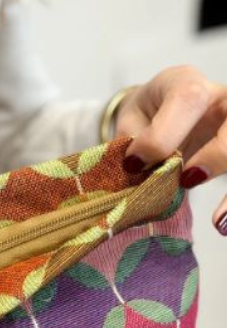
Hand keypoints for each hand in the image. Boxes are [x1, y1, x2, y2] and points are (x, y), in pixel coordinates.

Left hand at [115, 65, 226, 234]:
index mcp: (186, 84)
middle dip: (216, 154)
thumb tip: (134, 172)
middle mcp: (220, 99)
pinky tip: (221, 224)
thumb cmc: (143, 118)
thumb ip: (132, 143)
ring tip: (219, 221)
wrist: (157, 113)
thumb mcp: (130, 123)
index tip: (135, 164)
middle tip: (186, 180)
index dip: (163, 136)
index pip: (187, 100)